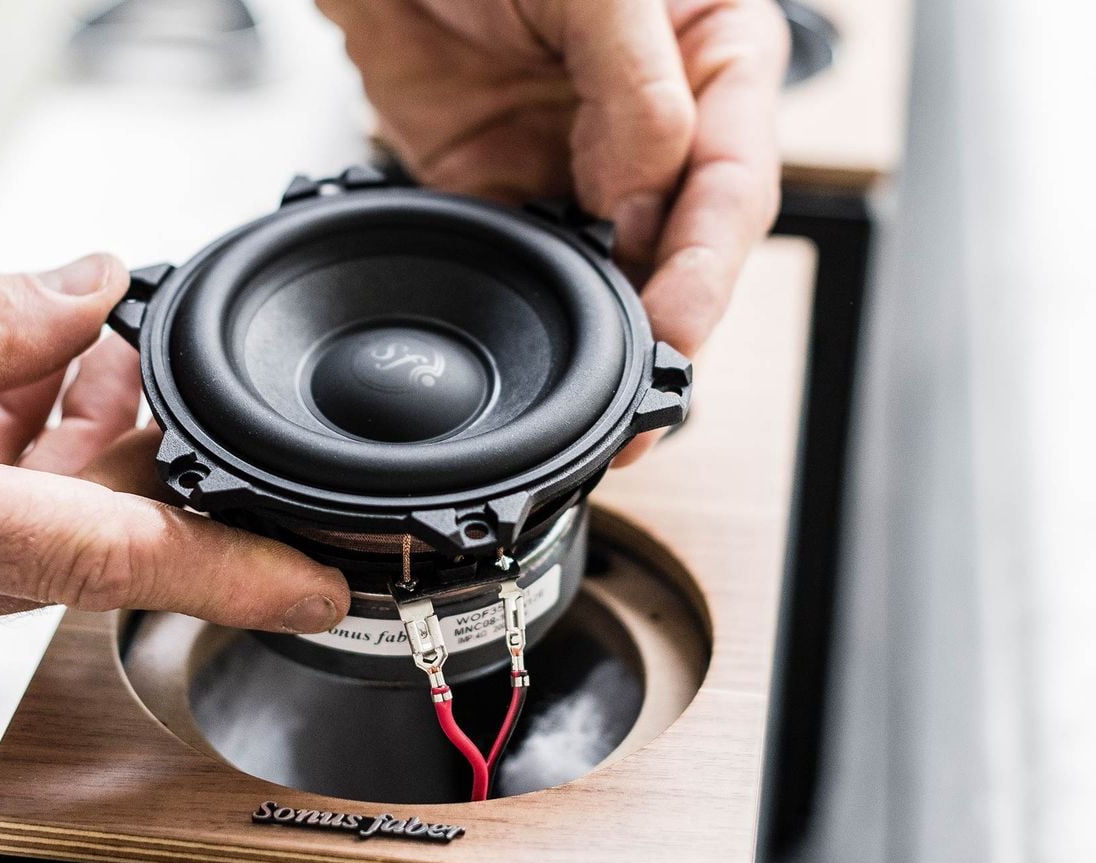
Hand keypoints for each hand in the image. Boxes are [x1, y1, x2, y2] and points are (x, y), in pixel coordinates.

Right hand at [0, 233, 349, 652]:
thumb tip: (82, 296)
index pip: (109, 559)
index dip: (231, 574)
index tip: (312, 588)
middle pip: (80, 549)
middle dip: (153, 470)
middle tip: (181, 393)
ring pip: (22, 546)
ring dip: (80, 460)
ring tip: (99, 361)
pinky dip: (8, 475)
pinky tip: (19, 394)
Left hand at [318, 0, 788, 461]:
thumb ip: (635, 89)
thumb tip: (641, 200)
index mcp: (713, 61)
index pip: (734, 187)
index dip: (707, 272)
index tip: (674, 333)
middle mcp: (657, 128)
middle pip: (683, 254)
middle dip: (664, 336)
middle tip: (641, 409)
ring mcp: (582, 170)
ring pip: (615, 282)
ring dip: (607, 352)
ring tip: (598, 417)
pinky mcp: (512, 198)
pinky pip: (533, 276)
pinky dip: (536, 324)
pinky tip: (537, 366)